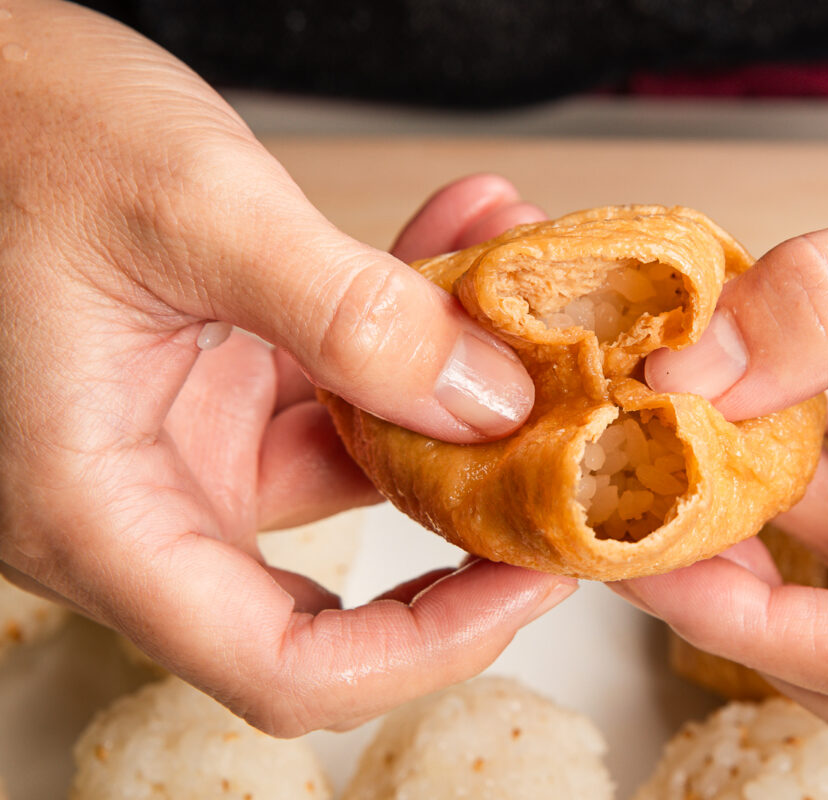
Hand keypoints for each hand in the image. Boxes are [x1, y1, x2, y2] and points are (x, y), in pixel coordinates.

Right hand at [0, 0, 571, 736]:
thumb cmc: (6, 128)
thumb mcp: (190, 209)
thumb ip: (349, 315)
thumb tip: (487, 404)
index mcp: (98, 512)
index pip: (282, 667)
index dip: (425, 650)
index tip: (530, 581)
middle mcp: (143, 501)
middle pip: (344, 588)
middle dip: (470, 517)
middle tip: (571, 450)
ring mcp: (185, 447)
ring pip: (361, 466)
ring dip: (452, 387)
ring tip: (520, 291)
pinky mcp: (217, 389)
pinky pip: (341, 390)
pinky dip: (407, 333)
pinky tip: (460, 247)